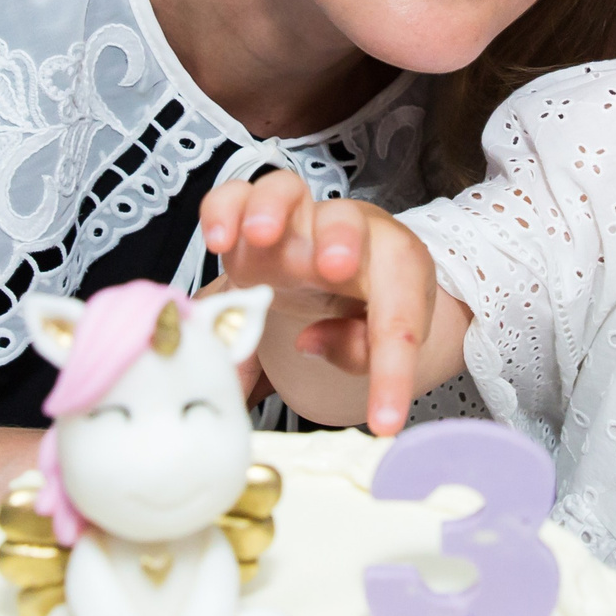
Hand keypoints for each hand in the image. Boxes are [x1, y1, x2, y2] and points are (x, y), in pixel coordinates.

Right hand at [198, 171, 441, 434]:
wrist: (344, 263)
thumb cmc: (364, 302)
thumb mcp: (375, 338)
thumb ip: (355, 348)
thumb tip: (311, 342)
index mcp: (397, 268)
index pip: (399, 319)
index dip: (391, 374)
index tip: (384, 423)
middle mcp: (348, 233)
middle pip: (347, 221)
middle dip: (340, 241)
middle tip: (334, 268)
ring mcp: (296, 219)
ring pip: (286, 191)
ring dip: (272, 210)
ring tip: (259, 237)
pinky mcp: (252, 216)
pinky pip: (234, 197)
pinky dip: (223, 211)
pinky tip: (217, 241)